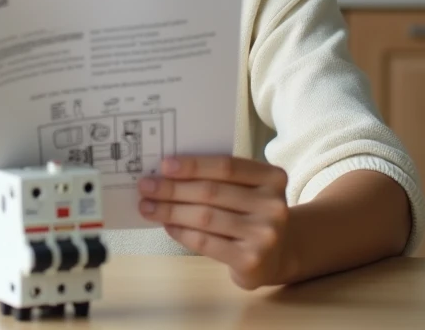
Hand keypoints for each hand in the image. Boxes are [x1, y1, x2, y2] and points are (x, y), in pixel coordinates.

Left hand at [138, 156, 292, 289]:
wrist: (278, 254)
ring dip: (170, 211)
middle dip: (173, 189)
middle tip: (146, 186)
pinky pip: (205, 242)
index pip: (227, 166)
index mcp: (272, 178)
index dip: (193, 165)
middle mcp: (272, 206)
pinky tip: (167, 225)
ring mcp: (264, 235)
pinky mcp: (250, 260)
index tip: (164, 165)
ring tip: (148, 206)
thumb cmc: (252, 213)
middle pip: (211, 192)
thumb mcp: (248, 189)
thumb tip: (167, 173)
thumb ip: (219, 178)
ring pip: (205, 217)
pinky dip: (181, 232)